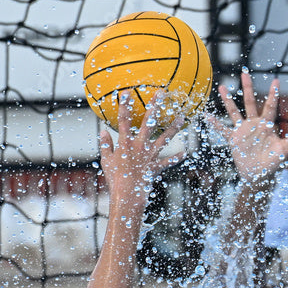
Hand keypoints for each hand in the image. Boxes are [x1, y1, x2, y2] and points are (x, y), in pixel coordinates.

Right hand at [99, 91, 183, 211]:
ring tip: (182, 117)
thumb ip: (105, 145)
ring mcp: (149, 156)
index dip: (124, 105)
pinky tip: (184, 153)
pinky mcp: (156, 166)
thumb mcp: (106, 161)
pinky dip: (175, 158)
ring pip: (164, 138)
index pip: (123, 120)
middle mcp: (139, 146)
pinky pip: (167, 162)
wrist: (127, 195)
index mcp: (125, 143)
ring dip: (173, 127)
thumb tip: (103, 131)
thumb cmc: (114, 179)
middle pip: (148, 122)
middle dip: (155, 106)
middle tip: (162, 93)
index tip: (127, 92)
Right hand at [209, 71, 287, 183]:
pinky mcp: (233, 140)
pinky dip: (214, 123)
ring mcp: (243, 131)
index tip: (276, 81)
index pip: (270, 106)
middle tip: (244, 73)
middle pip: (250, 102)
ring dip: (228, 100)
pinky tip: (207, 115)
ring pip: (234, 112)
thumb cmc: (273, 164)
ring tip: (222, 87)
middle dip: (247, 87)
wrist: (259, 176)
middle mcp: (254, 125)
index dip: (273, 94)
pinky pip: (222, 130)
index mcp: (267, 125)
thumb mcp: (285, 150)